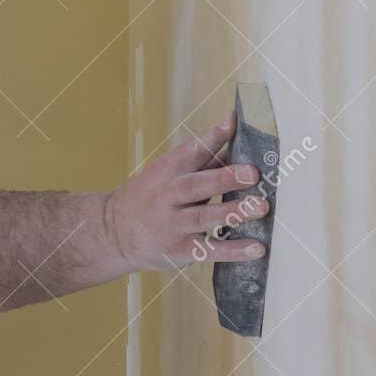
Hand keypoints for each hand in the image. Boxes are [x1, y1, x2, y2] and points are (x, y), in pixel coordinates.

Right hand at [103, 114, 269, 269]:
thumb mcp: (169, 172)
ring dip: (234, 212)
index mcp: (168, 170)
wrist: (114, 231)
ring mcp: (173, 224)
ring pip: (204, 217)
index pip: (192, 151)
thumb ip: (205, 155)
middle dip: (226, 178)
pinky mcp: (179, 250)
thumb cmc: (151, 195)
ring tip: (261, 208)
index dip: (213, 137)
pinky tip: (257, 249)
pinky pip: (209, 250)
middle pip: (197, 185)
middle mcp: (169, 195)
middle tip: (254, 173)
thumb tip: (233, 126)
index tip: (234, 124)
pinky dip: (233, 251)